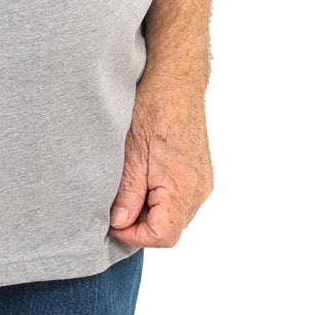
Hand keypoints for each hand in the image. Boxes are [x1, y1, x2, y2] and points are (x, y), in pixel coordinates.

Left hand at [108, 79, 213, 246]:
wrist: (176, 79)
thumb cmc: (153, 109)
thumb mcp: (131, 153)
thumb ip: (127, 193)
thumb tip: (119, 223)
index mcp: (184, 187)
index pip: (163, 236)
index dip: (134, 235)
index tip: (112, 221)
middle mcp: (200, 189)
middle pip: (170, 228)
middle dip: (140, 223)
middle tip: (114, 204)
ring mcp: (202, 180)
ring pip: (174, 214)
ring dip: (149, 209)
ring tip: (127, 186)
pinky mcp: (199, 171)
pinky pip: (180, 198)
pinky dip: (159, 196)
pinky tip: (142, 176)